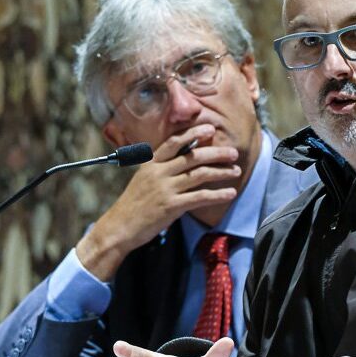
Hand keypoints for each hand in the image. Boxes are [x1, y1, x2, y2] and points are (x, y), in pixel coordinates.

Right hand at [77, 124, 239, 280]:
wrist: (119, 227)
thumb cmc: (132, 205)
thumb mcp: (143, 179)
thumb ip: (160, 169)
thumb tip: (181, 161)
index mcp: (151, 164)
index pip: (174, 142)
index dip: (193, 133)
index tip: (210, 128)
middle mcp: (159, 172)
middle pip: (193, 156)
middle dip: (217, 153)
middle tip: (233, 152)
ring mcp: (165, 189)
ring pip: (200, 174)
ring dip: (221, 172)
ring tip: (236, 171)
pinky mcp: (171, 206)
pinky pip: (200, 197)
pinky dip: (218, 194)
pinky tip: (230, 193)